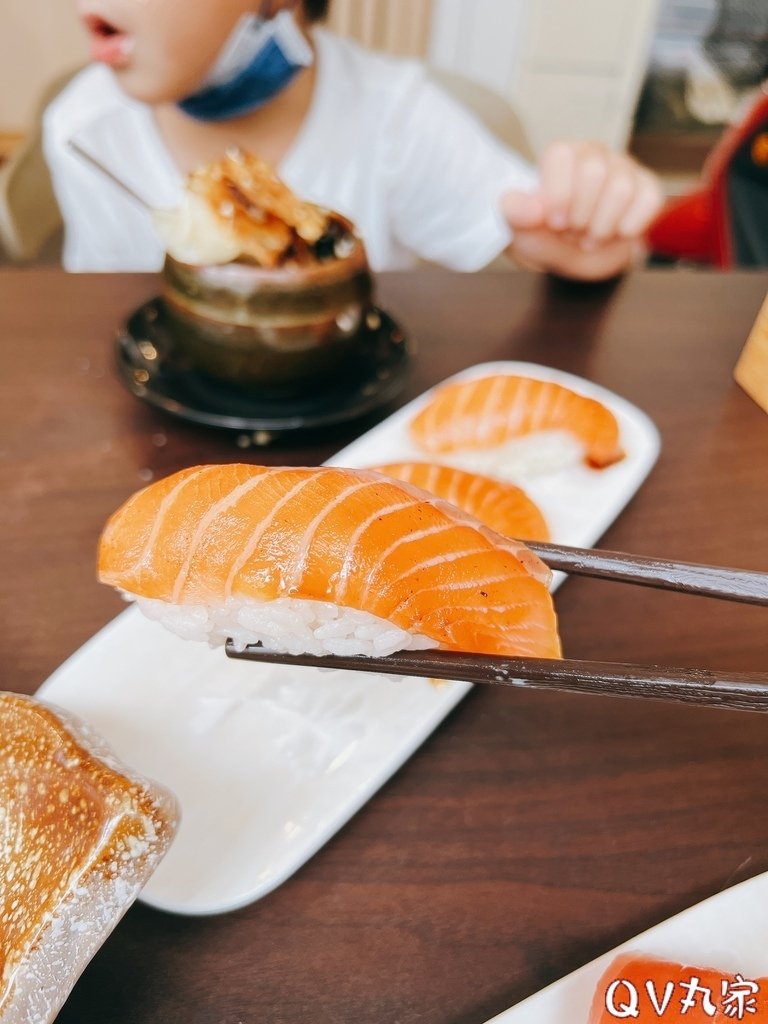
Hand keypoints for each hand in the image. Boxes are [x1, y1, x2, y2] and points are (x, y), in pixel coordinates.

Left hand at [502, 141, 662, 280]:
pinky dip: (631, 226)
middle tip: (573, 232)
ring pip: (621, 188)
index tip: (554, 223)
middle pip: (593, 172)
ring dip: (603, 226)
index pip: (561, 155)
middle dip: (580, 216)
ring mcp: (624, 168)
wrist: (579, 261)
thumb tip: (527, 208)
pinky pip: (649, 199)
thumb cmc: (549, 241)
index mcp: (560, 157)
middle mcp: (593, 154)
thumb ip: (517, 216)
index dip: (558, 194)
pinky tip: (617, 233)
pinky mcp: (647, 186)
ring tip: (591, 237)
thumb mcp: (522, 234)